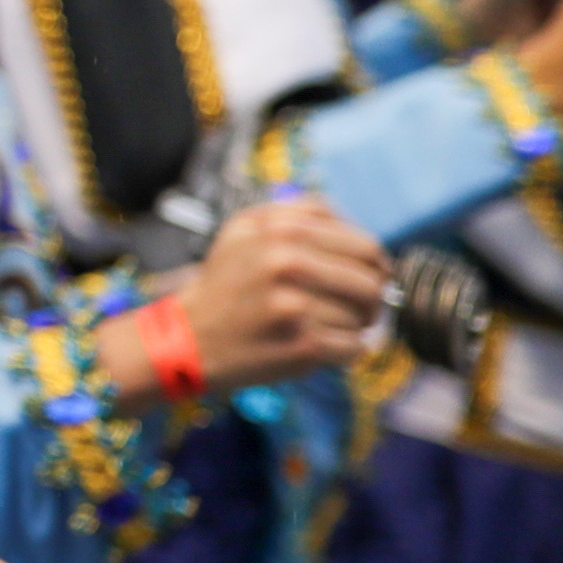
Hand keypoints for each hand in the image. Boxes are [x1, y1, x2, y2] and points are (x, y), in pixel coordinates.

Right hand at [174, 193, 385, 394]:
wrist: (188, 337)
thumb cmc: (228, 284)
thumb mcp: (247, 228)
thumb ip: (301, 212)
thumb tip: (357, 228)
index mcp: (278, 229)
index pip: (365, 245)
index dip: (375, 266)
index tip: (369, 279)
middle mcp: (284, 261)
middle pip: (372, 282)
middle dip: (371, 299)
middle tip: (356, 308)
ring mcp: (294, 305)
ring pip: (365, 316)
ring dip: (353, 327)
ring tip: (324, 325)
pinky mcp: (300, 344)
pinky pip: (354, 347)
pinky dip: (344, 351)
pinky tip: (318, 344)